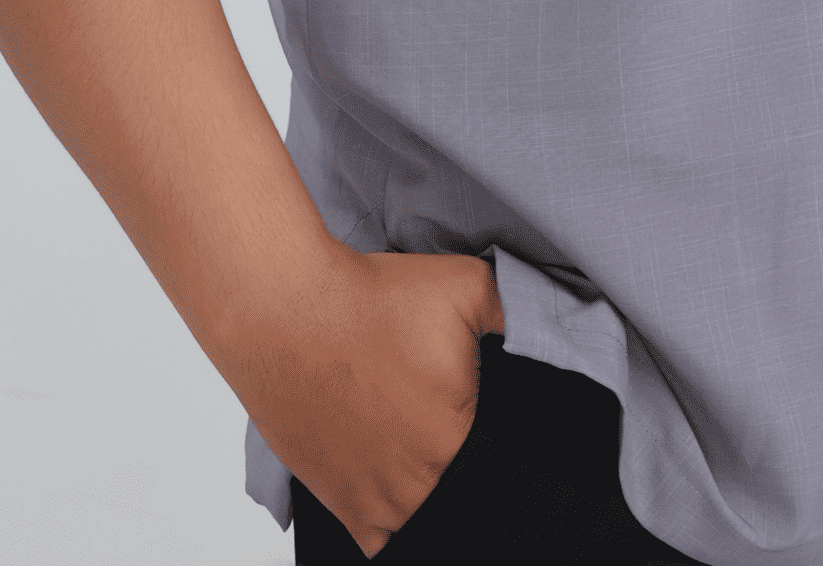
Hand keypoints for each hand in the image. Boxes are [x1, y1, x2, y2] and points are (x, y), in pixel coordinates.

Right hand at [242, 243, 504, 557]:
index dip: (501, 445)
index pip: (503, 468)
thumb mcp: (467, 284)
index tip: (487, 420)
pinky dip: (392, 523)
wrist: (289, 310)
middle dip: (465, 466)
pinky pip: (380, 541)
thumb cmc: (372, 297)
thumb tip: (533, 337)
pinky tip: (396, 488)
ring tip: (422, 452)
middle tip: (452, 427)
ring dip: (431, 495)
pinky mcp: (339, 503)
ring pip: (425, 520)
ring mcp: (375, 502)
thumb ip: (512, 316)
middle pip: (463, 494)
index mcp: (458, 440)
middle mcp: (418, 485)